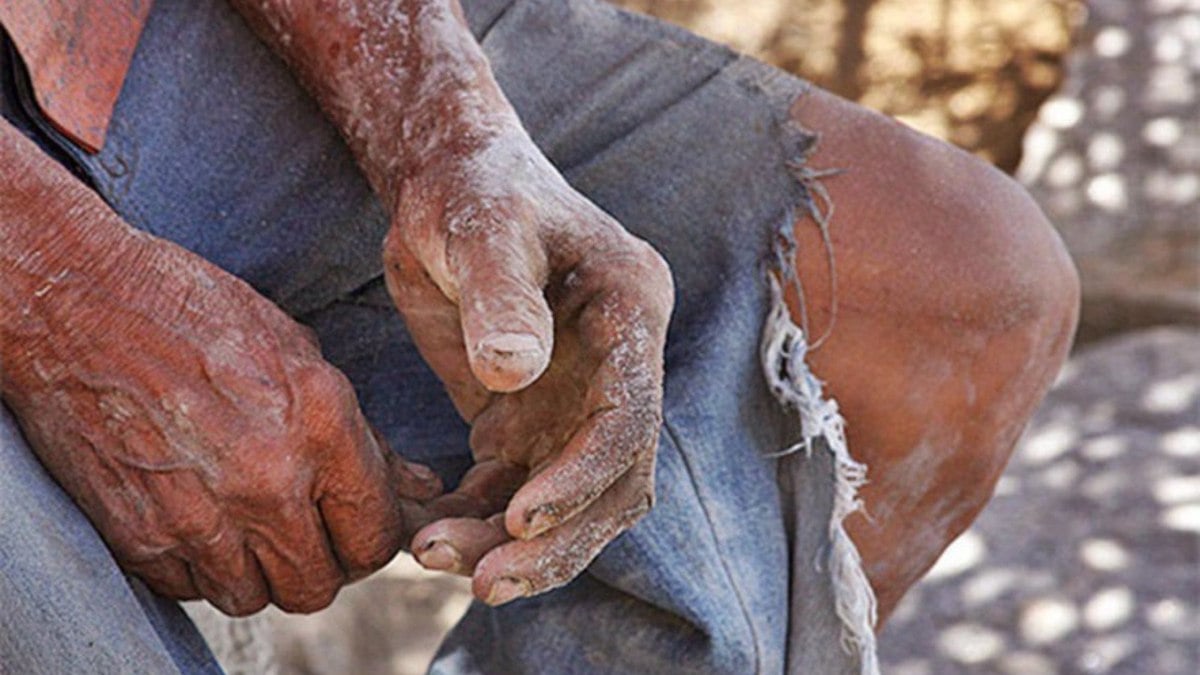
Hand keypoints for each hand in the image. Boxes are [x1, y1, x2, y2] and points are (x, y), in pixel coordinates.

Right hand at [1, 203, 439, 615]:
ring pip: (254, 598)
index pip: (375, 535)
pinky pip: (189, 589)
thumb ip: (366, 437)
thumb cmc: (198, 315)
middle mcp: (268, 479)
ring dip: (257, 571)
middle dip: (318, 564)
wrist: (79, 303)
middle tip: (304, 533)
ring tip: (245, 523)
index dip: (370, 539)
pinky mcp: (140, 536)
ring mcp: (200, 514)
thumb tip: (421, 489)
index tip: (354, 528)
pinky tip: (195, 516)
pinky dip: (198, 567)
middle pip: (317, 584)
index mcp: (322, 425)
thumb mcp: (301, 355)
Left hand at [384, 128, 673, 604]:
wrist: (448, 182)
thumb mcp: (484, 229)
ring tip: (433, 557)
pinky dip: (477, 520)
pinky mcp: (528, 417)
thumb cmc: (473, 190)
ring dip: (509, 542)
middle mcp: (618, 367)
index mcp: (631, 312)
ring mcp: (576, 398)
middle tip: (484, 580)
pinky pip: (511, 488)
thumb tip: (513, 374)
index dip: (582, 477)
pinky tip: (430, 533)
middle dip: (554, 539)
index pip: (629, 419)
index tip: (521, 516)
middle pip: (611, 481)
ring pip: (564, 500)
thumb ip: (501, 297)